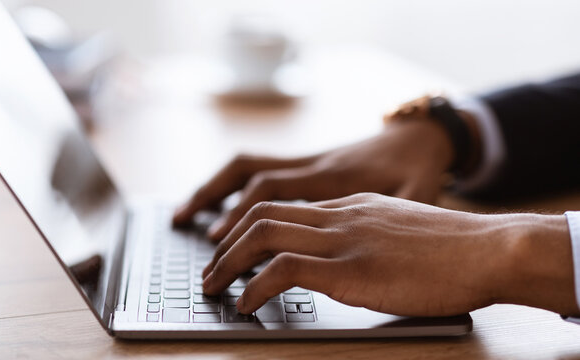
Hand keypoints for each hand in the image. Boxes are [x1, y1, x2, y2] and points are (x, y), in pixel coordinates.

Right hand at [173, 119, 453, 240]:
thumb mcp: (416, 196)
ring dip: (213, 189)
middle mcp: (312, 165)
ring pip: (246, 166)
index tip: (221, 244)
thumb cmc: (418, 171)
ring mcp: (306, 162)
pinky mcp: (305, 165)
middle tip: (184, 228)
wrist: (419, 137)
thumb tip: (375, 248)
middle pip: (248, 173)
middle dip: (211, 199)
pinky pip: (258, 171)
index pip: (273, 192)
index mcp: (334, 178)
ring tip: (184, 214)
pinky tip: (218, 207)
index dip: (242, 216)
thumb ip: (394, 216)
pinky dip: (230, 187)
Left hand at [201, 193, 577, 316]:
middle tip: (210, 269)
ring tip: (213, 286)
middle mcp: (338, 215)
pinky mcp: (351, 269)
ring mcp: (343, 239)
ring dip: (228, 262)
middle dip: (225, 242)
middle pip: (261, 214)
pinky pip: (284, 269)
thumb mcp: (398, 230)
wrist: (489, 248)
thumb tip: (343, 260)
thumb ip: (365, 237)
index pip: (282, 206)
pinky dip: (255, 286)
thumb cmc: (452, 248)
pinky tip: (247, 304)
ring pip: (264, 235)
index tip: (229, 248)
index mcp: (349, 206)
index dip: (246, 225)